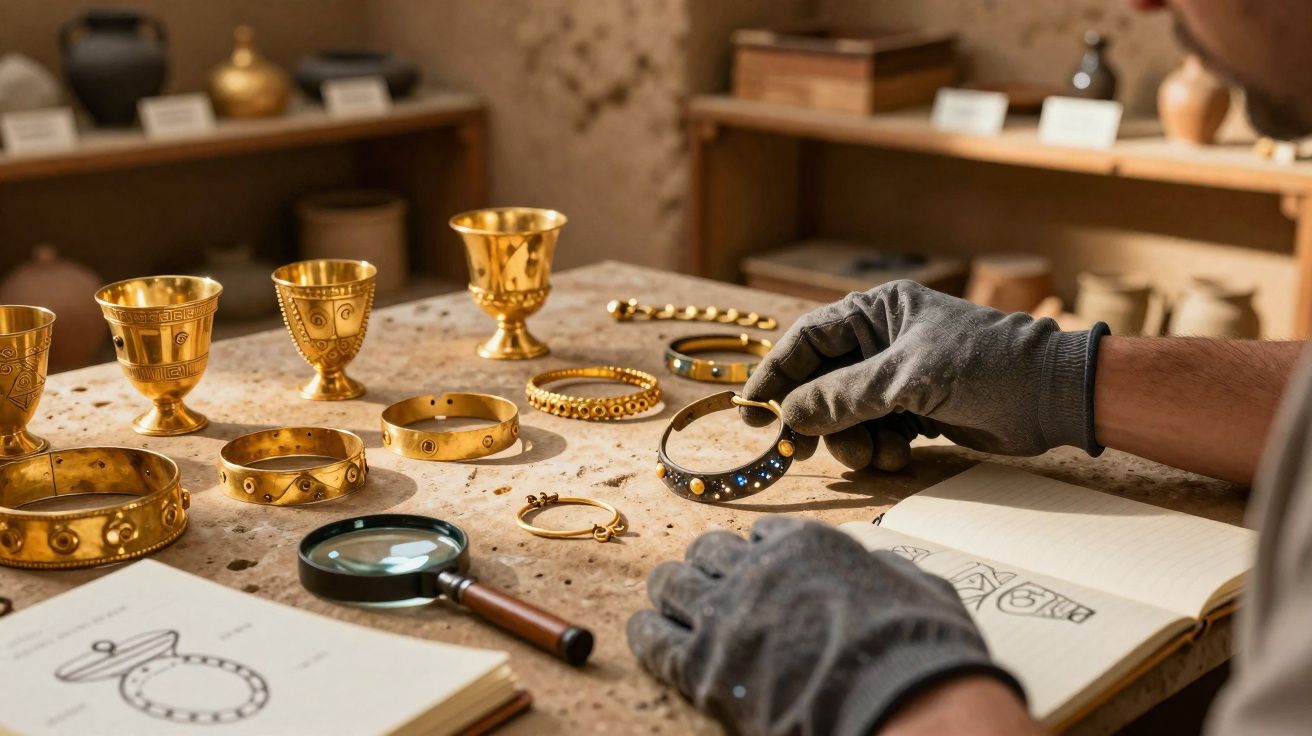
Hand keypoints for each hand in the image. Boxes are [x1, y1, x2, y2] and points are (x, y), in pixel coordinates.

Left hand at [626, 517, 1022, 734]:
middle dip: (707, 567)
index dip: (759, 553)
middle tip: (709, 588)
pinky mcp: (703, 667)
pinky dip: (648, 634)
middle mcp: (758, 568)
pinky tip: (647, 634)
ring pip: (672, 584)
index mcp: (806, 544)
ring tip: (669, 606)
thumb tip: (879, 568)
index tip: (758, 569)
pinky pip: (654, 639)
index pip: (763, 532)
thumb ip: (882, 569)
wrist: (902, 700)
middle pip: (708, 552)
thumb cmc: (921, 647)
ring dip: (672, 593)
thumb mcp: (915, 585)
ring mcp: (725, 615)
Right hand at [741, 281, 1106, 469]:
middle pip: (822, 381)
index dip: (777, 373)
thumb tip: (789, 414)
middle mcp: (883, 341)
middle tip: (801, 450)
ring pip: (846, 414)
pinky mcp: (916, 409)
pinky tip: (901, 454)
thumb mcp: (908, 379)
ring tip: (875, 455)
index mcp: (878, 312)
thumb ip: (844, 396)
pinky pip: (874, 431)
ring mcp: (898, 377)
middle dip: (815, 417)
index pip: (808, 339)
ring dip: (852, 440)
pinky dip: (880, 448)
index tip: (753, 410)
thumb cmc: (985, 367)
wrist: (1053, 397)